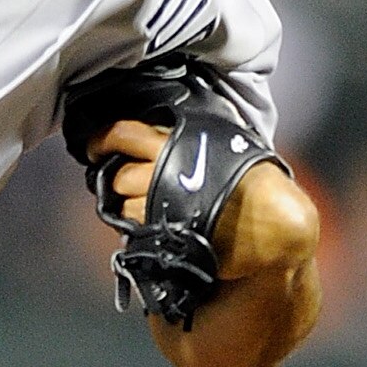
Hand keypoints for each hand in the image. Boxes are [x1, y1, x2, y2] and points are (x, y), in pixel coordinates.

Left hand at [86, 119, 315, 280]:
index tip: (92, 148)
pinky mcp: (166, 232)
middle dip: (116, 183)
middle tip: (121, 187)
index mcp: (178, 140)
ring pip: (123, 207)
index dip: (101, 140)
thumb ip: (190, 142)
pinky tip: (154, 231)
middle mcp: (165, 167)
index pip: (123, 133)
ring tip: (145, 212)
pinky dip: (139, 234)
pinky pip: (136, 234)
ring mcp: (164, 202)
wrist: (274, 225)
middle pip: (119, 175)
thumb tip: (158, 135)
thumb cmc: (256, 183)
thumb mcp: (224, 145)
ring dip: (126, 211)